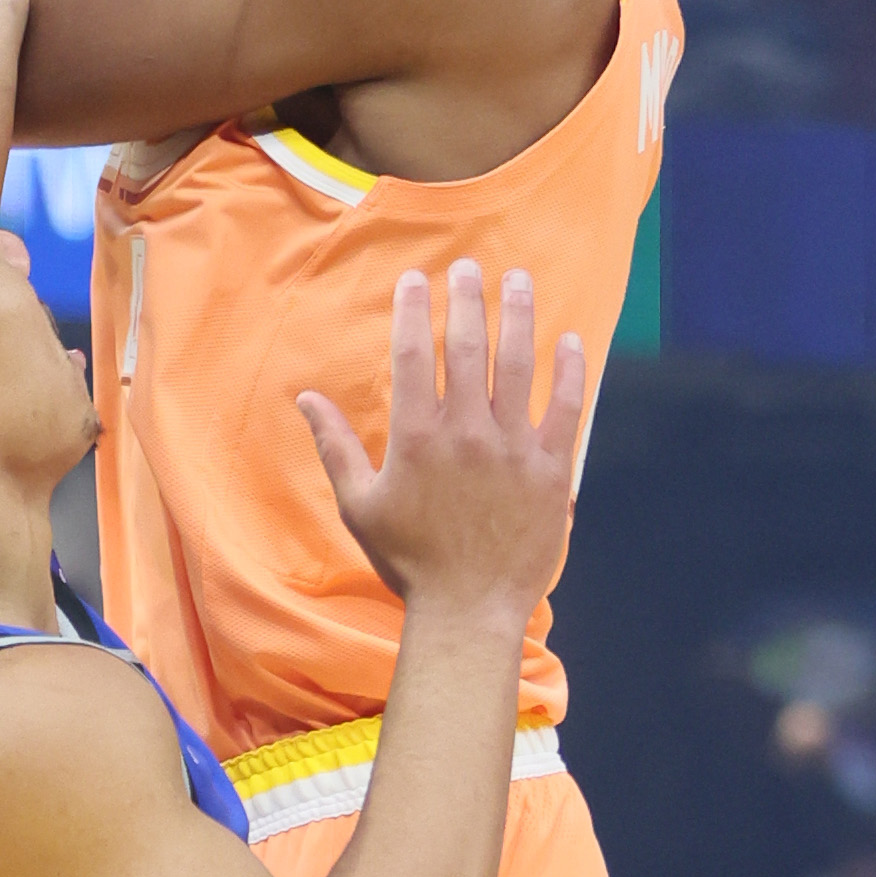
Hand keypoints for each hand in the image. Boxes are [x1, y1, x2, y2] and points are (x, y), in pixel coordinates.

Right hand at [298, 260, 582, 617]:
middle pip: (466, 347)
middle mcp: (465, 433)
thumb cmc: (409, 560)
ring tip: (517, 279)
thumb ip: (335, 446)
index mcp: (416, 438)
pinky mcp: (552, 470)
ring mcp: (513, 449)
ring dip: (517, 315)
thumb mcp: (359, 505)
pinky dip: (570, 371)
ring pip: (518, 366)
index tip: (415, 278)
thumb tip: (305, 399)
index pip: (413, 354)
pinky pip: (566, 409)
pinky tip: (570, 340)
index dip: (413, 309)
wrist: (469, 610)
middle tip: (467, 265)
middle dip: (466, 298)